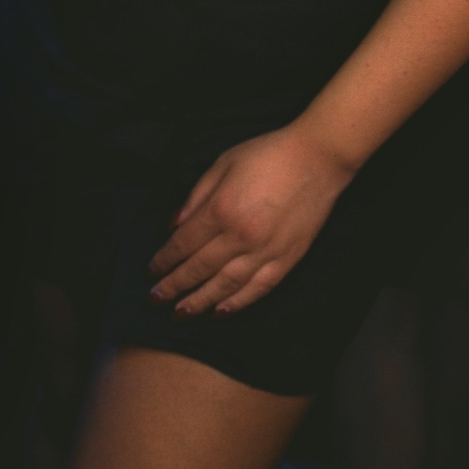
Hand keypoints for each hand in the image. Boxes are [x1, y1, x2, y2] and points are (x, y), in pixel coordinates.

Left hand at [148, 123, 355, 317]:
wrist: (316, 158)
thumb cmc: (267, 155)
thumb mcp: (222, 164)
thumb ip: (196, 197)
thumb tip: (174, 225)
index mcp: (222, 209)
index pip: (184, 243)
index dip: (165, 260)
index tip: (152, 271)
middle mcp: (241, 236)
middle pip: (200, 268)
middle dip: (174, 287)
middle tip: (156, 300)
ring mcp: (265, 251)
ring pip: (226, 285)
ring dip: (200, 302)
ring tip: (181, 314)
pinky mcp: (287, 259)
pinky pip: (257, 288)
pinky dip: (237, 303)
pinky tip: (220, 311)